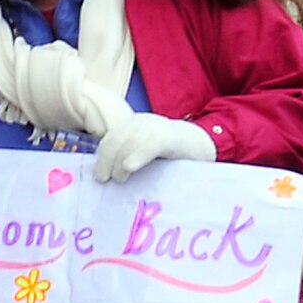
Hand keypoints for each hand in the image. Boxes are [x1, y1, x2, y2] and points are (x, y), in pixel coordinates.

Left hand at [93, 112, 215, 181]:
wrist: (203, 144)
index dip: (101, 157)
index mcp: (132, 124)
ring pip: (128, 143)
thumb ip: (126, 155)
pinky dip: (135, 158)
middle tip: (105, 180)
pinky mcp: (169, 136)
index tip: (99, 176)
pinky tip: (129, 169)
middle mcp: (141, 122)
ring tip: (120, 179)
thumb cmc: (171, 154)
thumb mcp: (144, 151)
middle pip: (115, 141)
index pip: (110, 139)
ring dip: (118, 164)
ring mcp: (155, 127)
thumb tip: (104, 175)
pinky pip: (148, 146)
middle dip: (106, 162)